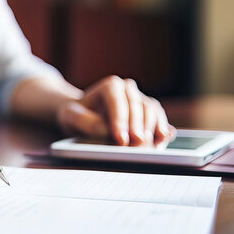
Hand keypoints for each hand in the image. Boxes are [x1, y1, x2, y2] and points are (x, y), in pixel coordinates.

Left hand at [56, 76, 175, 145]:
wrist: (83, 117)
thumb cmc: (76, 116)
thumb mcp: (71, 117)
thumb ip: (85, 122)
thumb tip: (105, 130)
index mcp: (110, 86)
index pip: (117, 103)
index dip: (120, 122)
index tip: (120, 139)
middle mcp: (129, 89)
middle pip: (138, 107)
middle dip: (138, 128)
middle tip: (137, 146)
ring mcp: (141, 100)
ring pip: (153, 111)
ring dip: (152, 129)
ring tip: (149, 147)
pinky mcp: (150, 113)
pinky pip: (160, 119)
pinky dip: (162, 130)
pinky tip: (163, 140)